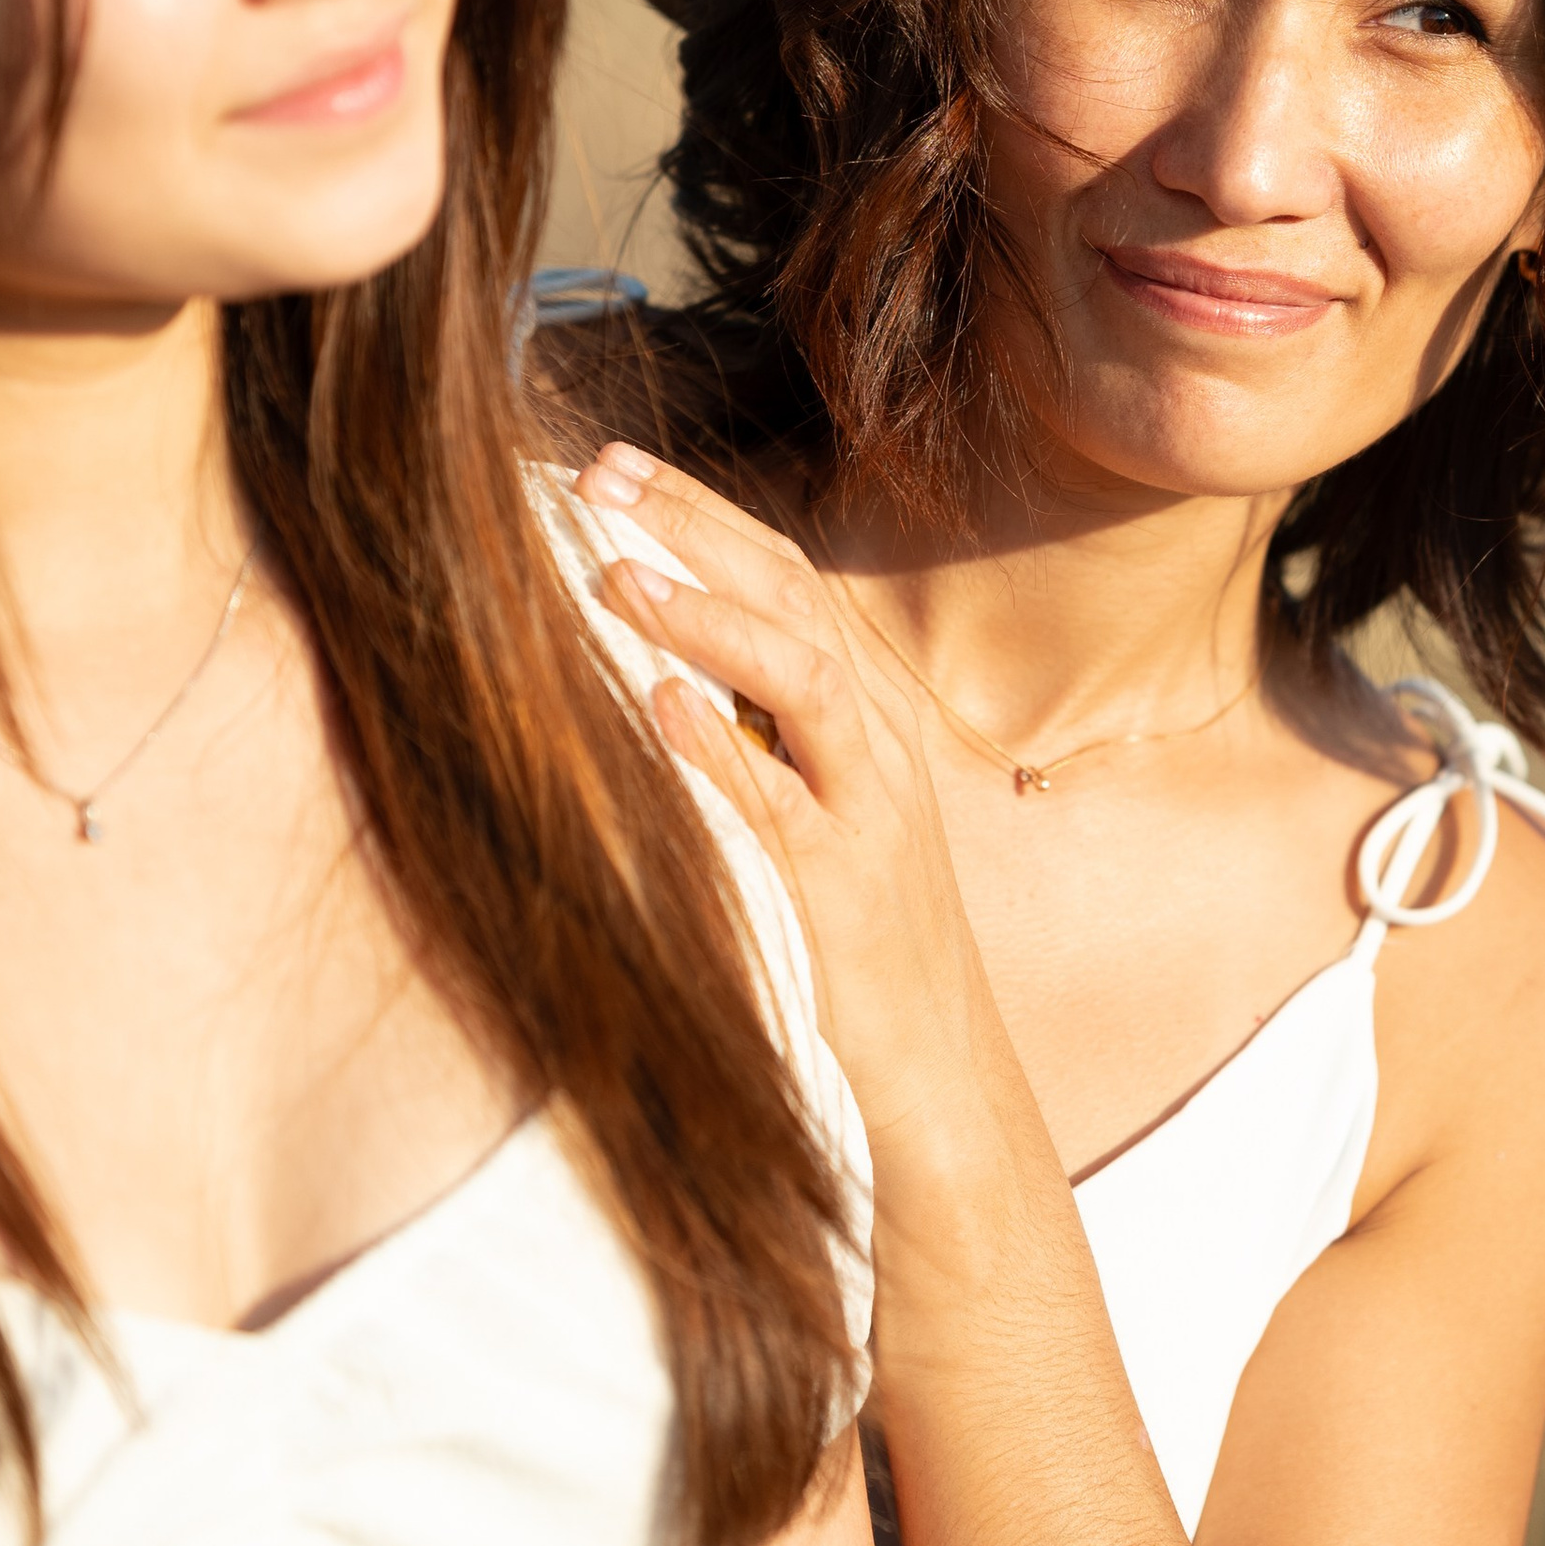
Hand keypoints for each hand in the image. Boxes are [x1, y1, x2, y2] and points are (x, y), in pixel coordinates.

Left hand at [575, 446, 1043, 1241]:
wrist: (944, 1077)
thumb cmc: (861, 947)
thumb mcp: (815, 814)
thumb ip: (760, 738)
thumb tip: (666, 669)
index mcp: (861, 717)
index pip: (787, 579)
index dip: (705, 515)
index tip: (615, 468)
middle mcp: (873, 743)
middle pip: (792, 597)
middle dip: (697, 527)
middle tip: (599, 476)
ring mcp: (867, 810)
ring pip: (799, 679)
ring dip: (708, 619)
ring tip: (619, 576)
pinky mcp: (844, 887)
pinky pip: (784, 804)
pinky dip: (723, 747)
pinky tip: (659, 706)